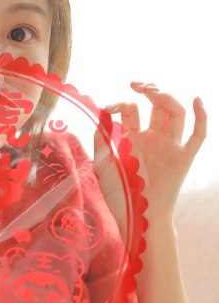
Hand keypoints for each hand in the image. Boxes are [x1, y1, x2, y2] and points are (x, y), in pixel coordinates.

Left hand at [101, 82, 206, 224]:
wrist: (136, 218)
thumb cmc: (118, 195)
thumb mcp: (102, 165)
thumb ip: (101, 139)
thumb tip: (103, 112)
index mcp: (132, 138)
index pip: (131, 110)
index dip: (121, 103)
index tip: (110, 107)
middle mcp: (152, 138)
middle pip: (156, 105)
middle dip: (148, 90)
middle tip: (137, 84)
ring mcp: (169, 146)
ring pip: (175, 113)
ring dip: (166, 97)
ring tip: (152, 90)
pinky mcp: (183, 157)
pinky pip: (198, 134)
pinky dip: (201, 116)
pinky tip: (196, 100)